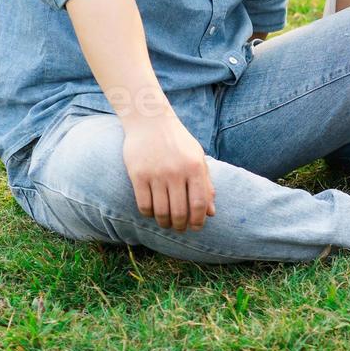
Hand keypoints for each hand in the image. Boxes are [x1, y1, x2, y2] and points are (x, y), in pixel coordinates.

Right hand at [122, 114, 215, 231]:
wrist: (150, 121)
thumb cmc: (178, 142)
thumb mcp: (197, 158)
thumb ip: (206, 184)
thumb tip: (211, 213)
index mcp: (194, 166)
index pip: (199, 203)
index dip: (198, 220)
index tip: (196, 227)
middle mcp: (176, 171)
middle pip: (180, 211)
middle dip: (181, 226)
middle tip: (180, 228)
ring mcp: (156, 174)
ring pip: (161, 212)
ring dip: (165, 223)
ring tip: (167, 223)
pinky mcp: (137, 175)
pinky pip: (144, 205)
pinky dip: (149, 214)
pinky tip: (152, 213)